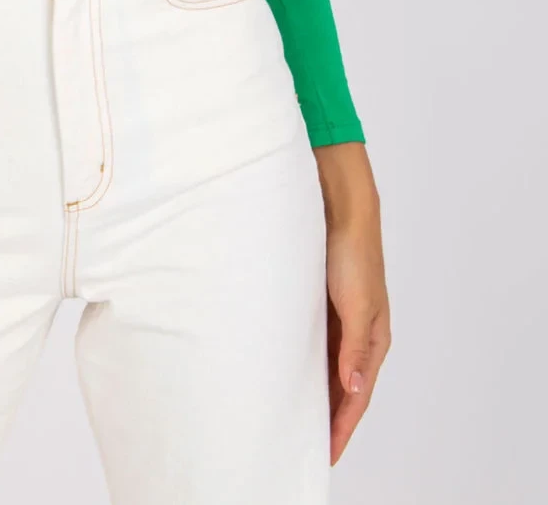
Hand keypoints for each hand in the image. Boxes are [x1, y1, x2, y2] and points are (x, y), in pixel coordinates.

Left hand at [314, 142, 390, 463]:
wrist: (340, 209)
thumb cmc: (354, 253)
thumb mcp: (358, 304)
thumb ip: (356, 348)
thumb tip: (353, 390)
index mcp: (375, 340)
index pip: (357, 397)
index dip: (342, 427)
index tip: (326, 454)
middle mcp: (358, 335)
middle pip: (344, 388)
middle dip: (329, 418)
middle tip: (306, 445)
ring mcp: (340, 321)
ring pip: (327, 369)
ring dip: (316, 393)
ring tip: (296, 419)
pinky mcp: (321, 306)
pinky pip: (314, 347)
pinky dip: (305, 366)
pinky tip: (289, 375)